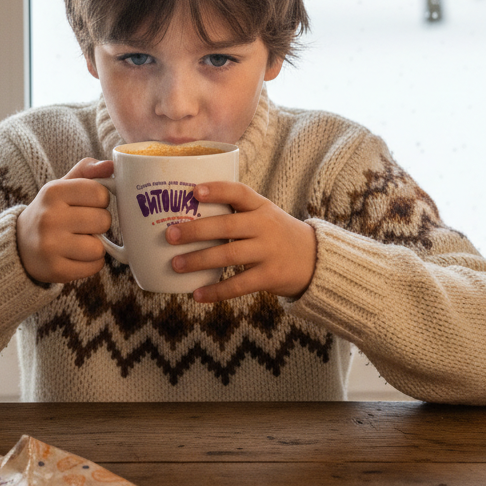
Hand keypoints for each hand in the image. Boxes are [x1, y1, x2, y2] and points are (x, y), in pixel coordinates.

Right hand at [15, 158, 112, 283]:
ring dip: (96, 246)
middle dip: (99, 223)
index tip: (89, 204)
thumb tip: (110, 165)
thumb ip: (87, 171)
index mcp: (53, 192)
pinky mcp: (55, 270)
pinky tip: (76, 256)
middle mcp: (49, 218)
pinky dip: (91, 263)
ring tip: (79, 241)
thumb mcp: (62, 186)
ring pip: (99, 247)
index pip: (100, 193)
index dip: (101, 200)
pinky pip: (95, 267)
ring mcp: (51, 246)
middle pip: (103, 220)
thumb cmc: (50, 212)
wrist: (19, 245)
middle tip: (84, 225)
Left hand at [165, 182, 316, 302]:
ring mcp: (268, 251)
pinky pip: (239, 285)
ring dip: (199, 260)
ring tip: (176, 264)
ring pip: (229, 255)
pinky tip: (197, 295)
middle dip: (195, 230)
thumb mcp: (264, 215)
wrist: (315, 260)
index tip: (194, 191)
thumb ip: (235, 213)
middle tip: (170, 235)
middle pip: (227, 225)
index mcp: (261, 206)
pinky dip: (216, 291)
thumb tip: (186, 215)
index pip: (239, 192)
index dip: (218, 190)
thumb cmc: (276, 234)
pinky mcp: (270, 276)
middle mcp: (265, 226)